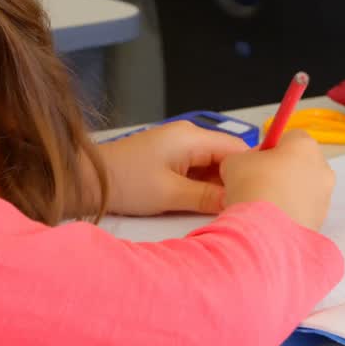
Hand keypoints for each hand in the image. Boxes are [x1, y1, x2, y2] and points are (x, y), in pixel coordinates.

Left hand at [96, 121, 250, 215]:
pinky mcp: (171, 158)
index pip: (237, 149)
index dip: (250, 171)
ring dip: (217, 186)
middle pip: (226, 157)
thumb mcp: (170, 194)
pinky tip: (203, 204)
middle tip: (240, 207)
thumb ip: (208, 197)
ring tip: (222, 209)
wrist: (88, 181)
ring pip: (213, 166)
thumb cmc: (123, 182)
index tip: (256, 194)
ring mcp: (179, 147)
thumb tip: (237, 201)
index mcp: (191, 137)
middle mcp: (188, 137)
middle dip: (234, 181)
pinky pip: (198, 170)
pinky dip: (203, 186)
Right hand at [221, 130, 334, 230]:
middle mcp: (322, 167)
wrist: (266, 230)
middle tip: (258, 183)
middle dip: (281, 171)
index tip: (256, 161)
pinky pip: (304, 209)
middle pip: (300, 162)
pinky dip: (290, 212)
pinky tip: (271, 219)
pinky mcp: (322, 218)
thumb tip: (247, 165)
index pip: (290, 137)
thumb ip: (244, 157)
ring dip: (287, 193)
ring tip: (263, 205)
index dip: (271, 148)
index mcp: (304, 145)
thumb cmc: (254, 187)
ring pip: (304, 188)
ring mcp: (325, 195)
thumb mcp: (235, 161)